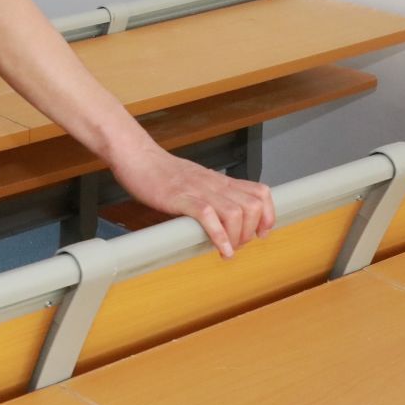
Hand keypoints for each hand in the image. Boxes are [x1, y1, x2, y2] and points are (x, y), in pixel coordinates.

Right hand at [110, 145, 275, 258]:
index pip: (260, 192)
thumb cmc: (159, 172)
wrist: (136, 156)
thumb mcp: (194, 180)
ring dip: (236, 236)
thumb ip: (210, 195)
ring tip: (227, 248)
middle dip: (252, 231)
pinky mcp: (181, 197)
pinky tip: (219, 248)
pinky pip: (208, 216)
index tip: (261, 232)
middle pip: (253, 206)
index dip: (268, 215)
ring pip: (236, 212)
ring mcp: (198, 189)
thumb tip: (221, 217)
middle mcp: (214, 184)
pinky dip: (219, 236)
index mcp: (219, 180)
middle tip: (238, 243)